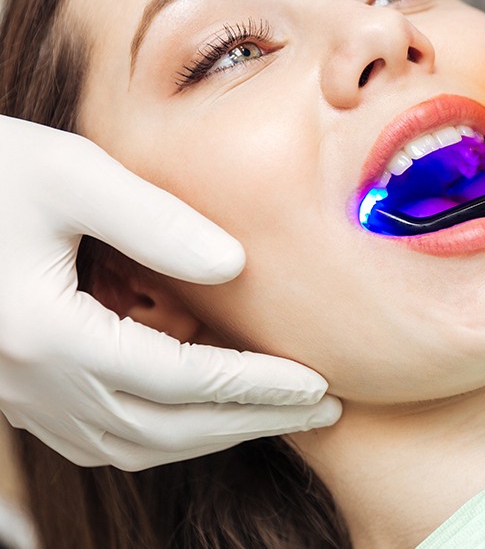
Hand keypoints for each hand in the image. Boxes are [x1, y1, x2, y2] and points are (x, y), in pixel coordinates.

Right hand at [0, 116, 340, 469]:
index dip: (256, 386)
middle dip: (252, 423)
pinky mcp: (23, 388)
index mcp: (47, 333)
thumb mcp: (70, 172)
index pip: (182, 379)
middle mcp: (34, 382)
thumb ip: (153, 219)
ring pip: (135, 444)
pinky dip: (164, 434)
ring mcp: (23, 394)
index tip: (318, 384)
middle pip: (167, 428)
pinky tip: (196, 414)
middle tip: (321, 411)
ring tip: (273, 415)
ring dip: (211, 436)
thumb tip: (235, 266)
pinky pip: (103, 437)